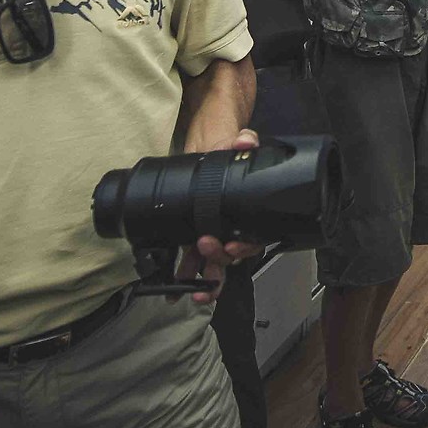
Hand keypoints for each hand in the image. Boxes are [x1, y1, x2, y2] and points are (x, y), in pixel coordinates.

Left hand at [186, 129, 264, 299]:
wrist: (205, 146)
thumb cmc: (225, 147)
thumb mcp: (234, 141)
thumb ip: (243, 139)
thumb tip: (246, 140)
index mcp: (246, 212)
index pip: (253, 237)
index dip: (246, 246)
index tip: (233, 246)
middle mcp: (232, 227)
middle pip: (231, 255)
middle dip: (219, 260)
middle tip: (205, 246)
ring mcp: (212, 233)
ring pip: (212, 264)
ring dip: (203, 278)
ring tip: (190, 288)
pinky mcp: (192, 234)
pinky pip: (191, 259)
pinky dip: (183, 274)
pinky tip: (173, 286)